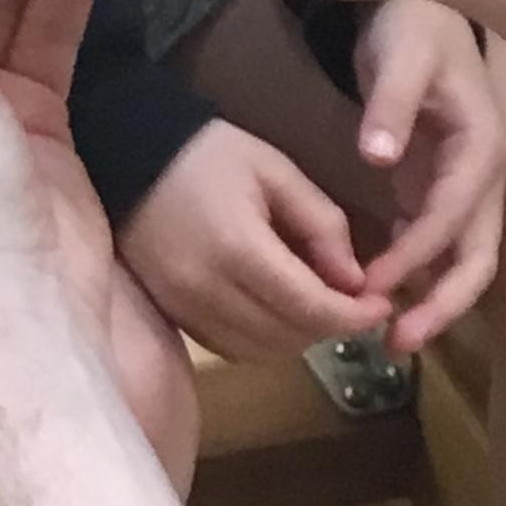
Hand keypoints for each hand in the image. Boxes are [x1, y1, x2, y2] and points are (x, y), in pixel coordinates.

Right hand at [121, 122, 387, 361]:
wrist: (125, 153)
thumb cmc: (207, 154)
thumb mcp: (275, 171)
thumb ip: (321, 224)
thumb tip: (355, 282)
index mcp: (237, 248)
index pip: (311, 307)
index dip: (354, 315)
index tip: (381, 305)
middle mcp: (206, 289)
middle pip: (288, 337)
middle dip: (330, 326)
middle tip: (352, 302)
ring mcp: (182, 307)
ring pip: (261, 352)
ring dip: (297, 337)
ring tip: (314, 305)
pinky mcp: (169, 313)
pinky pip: (229, 348)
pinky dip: (263, 340)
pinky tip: (273, 310)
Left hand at [354, 0, 505, 349]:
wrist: (418, 10)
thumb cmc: (412, 28)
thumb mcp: (399, 56)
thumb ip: (388, 104)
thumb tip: (377, 156)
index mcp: (482, 148)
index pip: (455, 216)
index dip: (418, 255)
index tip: (375, 285)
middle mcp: (484, 177)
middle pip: (478, 257)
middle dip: (444, 304)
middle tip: (398, 343)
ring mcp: (465, 187)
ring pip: (463, 259)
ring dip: (434, 300)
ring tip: (392, 340)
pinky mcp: (440, 188)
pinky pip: (439, 244)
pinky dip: (418, 275)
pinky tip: (381, 298)